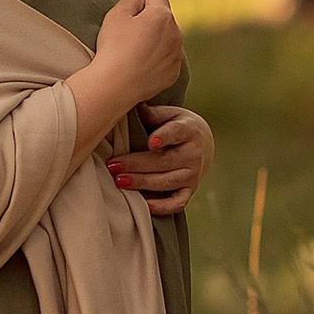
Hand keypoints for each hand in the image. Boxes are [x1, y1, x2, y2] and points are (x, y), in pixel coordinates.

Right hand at [67, 0, 183, 165]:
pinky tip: (141, 61)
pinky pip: (166, 57)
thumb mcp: (116, 14)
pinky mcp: (172, 73)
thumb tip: (140, 1)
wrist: (115, 85)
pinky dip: (157, 55)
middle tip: (131, 21)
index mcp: (162, 16)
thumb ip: (131, 0)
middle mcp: (175, 34)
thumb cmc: (114, 48)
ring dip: (156, 36)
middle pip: (164, 16)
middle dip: (150, 15)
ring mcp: (176, 55)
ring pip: (167, 37)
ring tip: (135, 45)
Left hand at [111, 104, 213, 218]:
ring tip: (120, 181)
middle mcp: (194, 154)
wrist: (201, 143)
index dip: (164, 137)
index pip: (176, 132)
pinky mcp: (190, 191)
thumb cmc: (175, 125)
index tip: (151, 142)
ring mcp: (193, 175)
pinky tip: (143, 205)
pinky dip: (161, 207)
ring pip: (166, 182)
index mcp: (188, 130)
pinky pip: (176, 203)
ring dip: (142, 183)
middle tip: (113, 165)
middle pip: (164, 161)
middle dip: (137, 164)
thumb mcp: (168, 114)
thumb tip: (134, 106)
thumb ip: (152, 113)